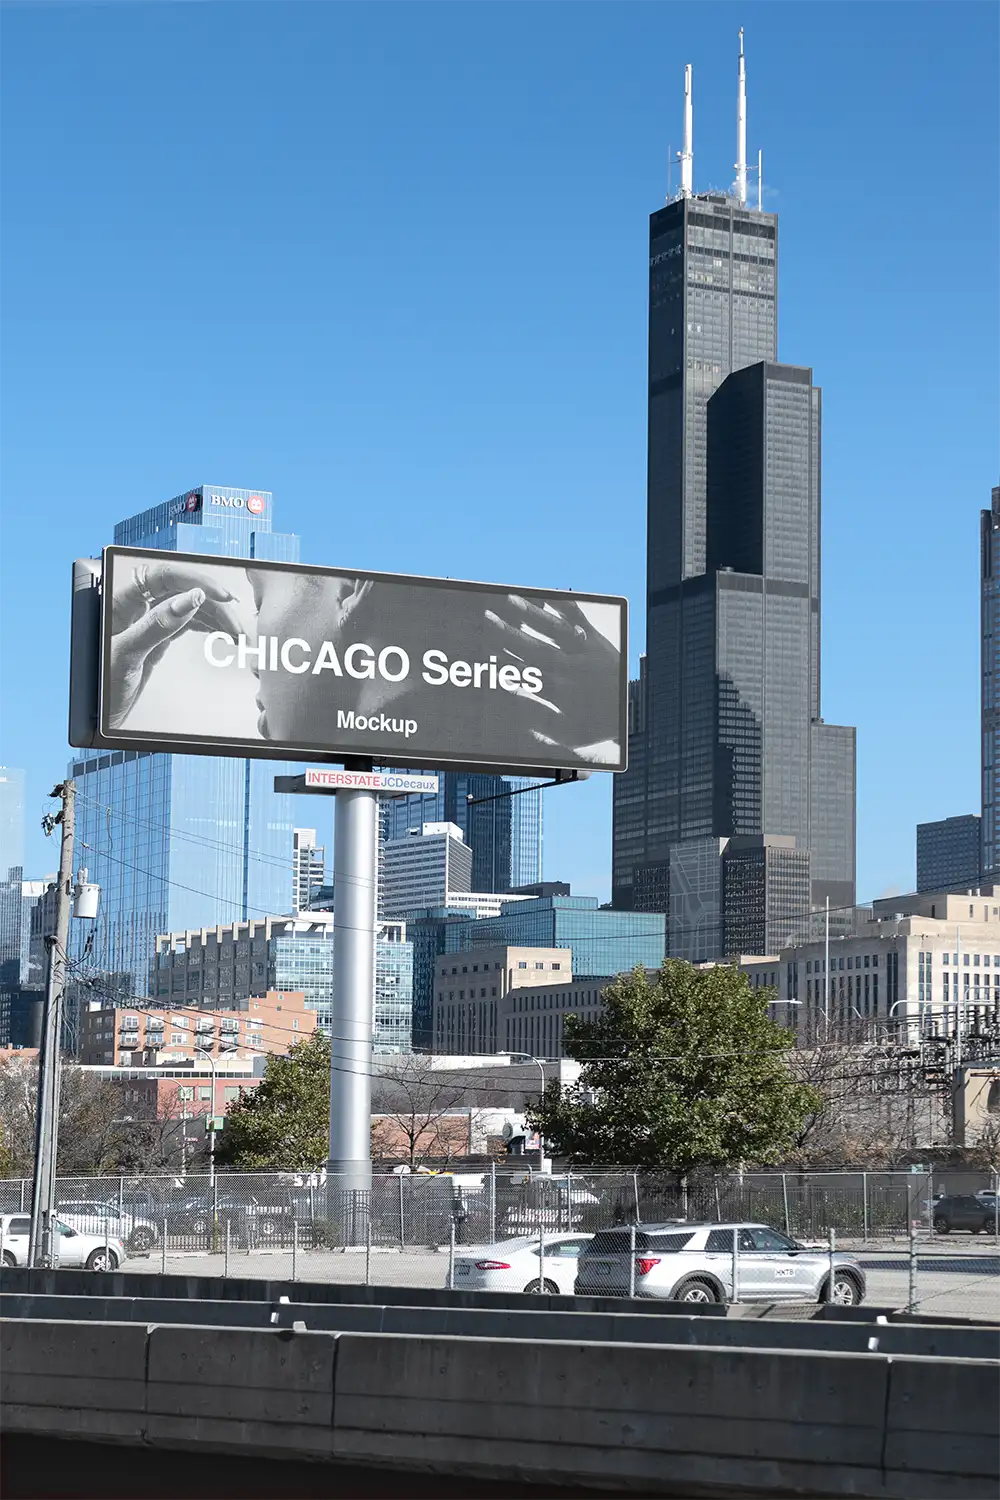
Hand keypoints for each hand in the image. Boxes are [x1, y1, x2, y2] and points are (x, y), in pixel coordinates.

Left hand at [107, 562, 243, 728]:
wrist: (98, 717)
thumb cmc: (101, 687)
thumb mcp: (127, 654)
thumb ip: (157, 626)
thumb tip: (189, 600)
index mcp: (122, 601)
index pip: (164, 576)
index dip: (195, 580)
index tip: (221, 596)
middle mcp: (136, 607)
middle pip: (182, 591)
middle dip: (213, 606)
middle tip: (235, 626)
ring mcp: (148, 622)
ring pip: (189, 607)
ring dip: (215, 617)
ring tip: (237, 634)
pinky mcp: (157, 638)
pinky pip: (187, 623)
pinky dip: (208, 626)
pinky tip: (222, 633)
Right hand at [483, 595, 620, 759]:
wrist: (628, 713)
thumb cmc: (590, 727)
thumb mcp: (564, 734)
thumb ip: (537, 722)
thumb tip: (512, 703)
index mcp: (562, 693)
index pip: (528, 675)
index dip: (507, 663)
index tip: (488, 652)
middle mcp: (574, 669)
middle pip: (537, 650)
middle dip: (510, 634)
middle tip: (489, 619)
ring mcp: (586, 652)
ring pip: (556, 630)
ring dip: (532, 614)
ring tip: (511, 599)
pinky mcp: (596, 640)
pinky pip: (580, 619)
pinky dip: (565, 605)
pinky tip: (550, 594)